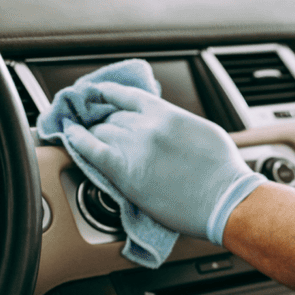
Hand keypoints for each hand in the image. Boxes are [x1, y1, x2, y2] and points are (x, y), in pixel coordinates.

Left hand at [65, 85, 265, 244]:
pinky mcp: (124, 172)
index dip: (109, 95)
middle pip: (111, 117)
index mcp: (166, 113)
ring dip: (92, 134)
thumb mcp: (202, 131)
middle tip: (98, 129)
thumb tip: (164, 124)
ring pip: (99, 131)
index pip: (127, 96)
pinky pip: (89, 149)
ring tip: (85, 137)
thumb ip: (177, 122)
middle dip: (104, 122)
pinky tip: (69, 136)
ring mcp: (134, 147)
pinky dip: (76, 140)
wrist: (225, 199)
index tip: (99, 95)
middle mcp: (146, 125)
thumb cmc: (223, 171)